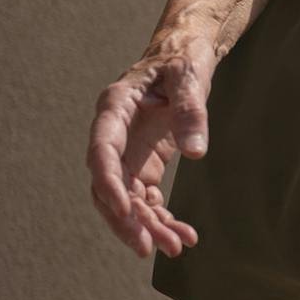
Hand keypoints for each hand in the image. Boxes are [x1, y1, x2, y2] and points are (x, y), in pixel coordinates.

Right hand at [87, 33, 216, 258]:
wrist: (185, 52)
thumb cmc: (183, 57)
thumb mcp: (190, 76)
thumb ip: (190, 111)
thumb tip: (197, 153)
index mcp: (114, 108)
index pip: (102, 153)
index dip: (109, 185)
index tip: (126, 211)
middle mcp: (113, 134)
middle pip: (110, 186)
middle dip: (127, 220)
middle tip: (150, 248)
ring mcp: (127, 152)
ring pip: (128, 199)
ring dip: (147, 226)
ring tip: (176, 247)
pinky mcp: (144, 162)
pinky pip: (147, 198)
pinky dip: (161, 218)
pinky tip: (183, 235)